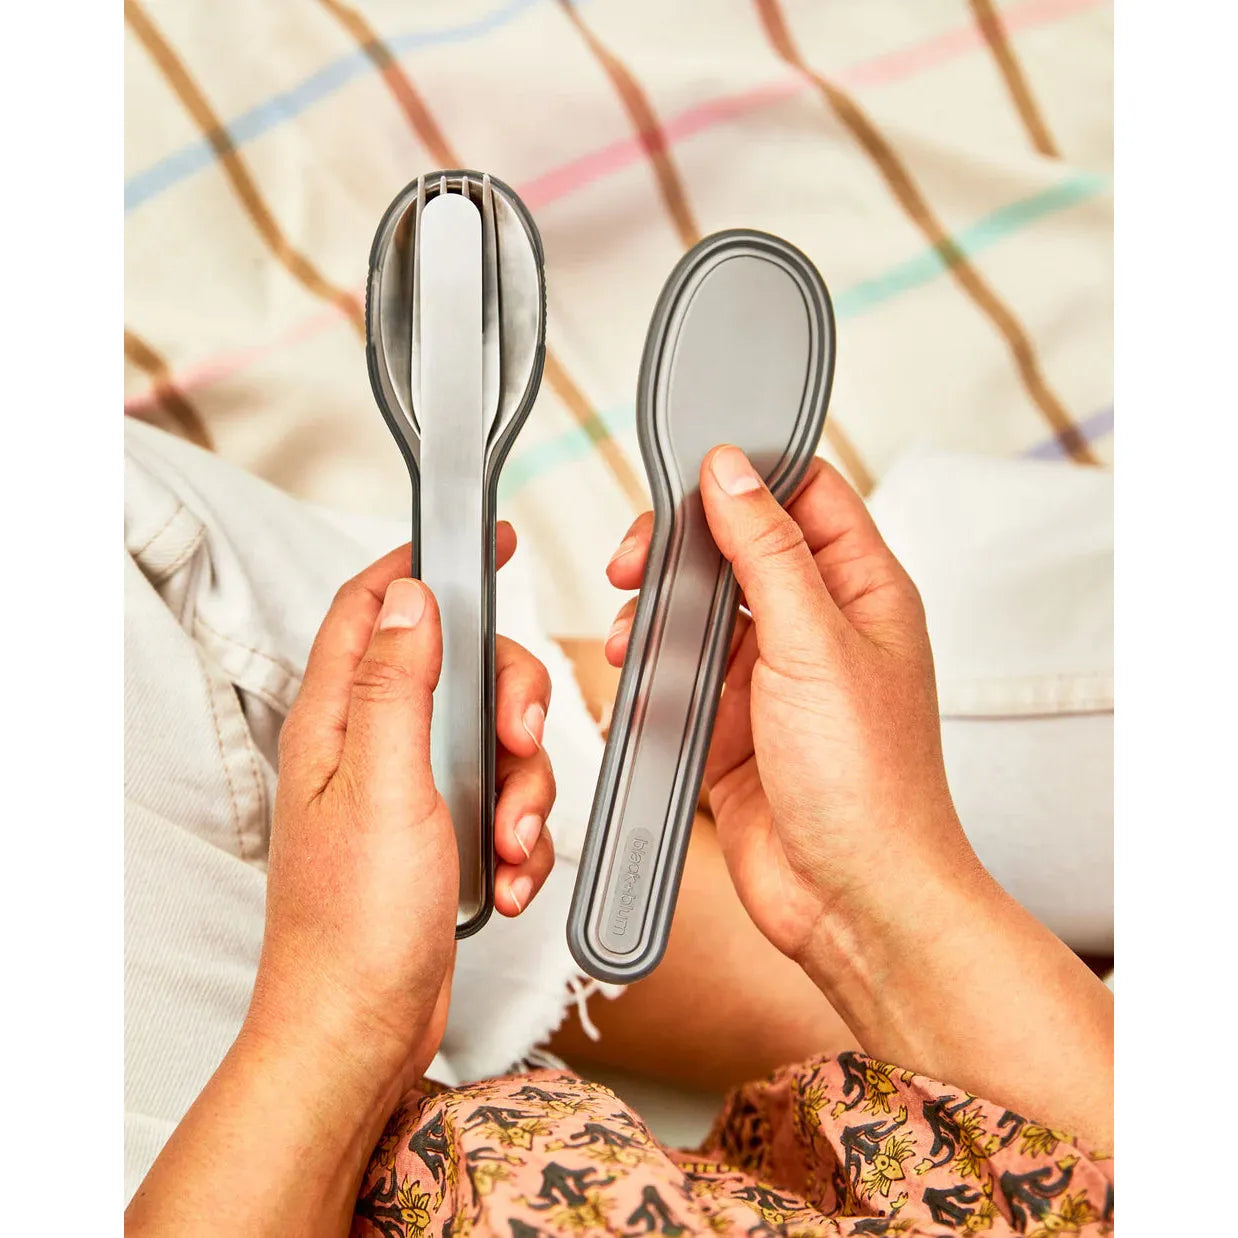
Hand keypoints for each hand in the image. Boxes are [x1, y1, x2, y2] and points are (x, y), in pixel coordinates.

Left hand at [247, 528, 556, 1090]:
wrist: (360, 1029)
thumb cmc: (352, 924)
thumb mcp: (384, 786)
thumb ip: (398, 684)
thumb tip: (413, 595)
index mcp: (337, 719)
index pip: (373, 606)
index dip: (424, 563)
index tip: (483, 541)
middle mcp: (371, 745)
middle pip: (459, 670)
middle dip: (508, 701)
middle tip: (517, 739)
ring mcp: (409, 791)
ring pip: (494, 741)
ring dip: (522, 789)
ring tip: (509, 847)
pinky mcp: (441, 835)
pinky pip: (503, 804)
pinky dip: (518, 837)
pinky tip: (504, 878)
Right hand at [605, 446, 975, 967]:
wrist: (853, 899)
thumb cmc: (870, 785)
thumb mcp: (814, 646)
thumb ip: (768, 552)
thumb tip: (731, 475)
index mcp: (861, 589)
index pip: (804, 494)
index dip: (746, 477)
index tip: (686, 482)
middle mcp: (818, 625)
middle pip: (738, 547)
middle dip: (679, 549)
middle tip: (634, 561)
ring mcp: (774, 675)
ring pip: (701, 611)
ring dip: (658, 615)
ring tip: (630, 634)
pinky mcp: (735, 722)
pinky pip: (682, 673)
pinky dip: (652, 673)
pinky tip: (636, 682)